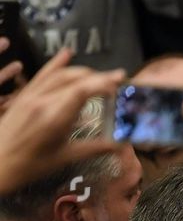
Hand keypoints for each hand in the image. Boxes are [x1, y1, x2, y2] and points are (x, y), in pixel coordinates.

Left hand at [0, 50, 123, 195]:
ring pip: (59, 75)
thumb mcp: (65, 158)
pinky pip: (42, 75)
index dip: (103, 82)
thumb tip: (121, 144)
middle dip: (97, 76)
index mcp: (54, 118)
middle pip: (73, 79)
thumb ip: (94, 148)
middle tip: (117, 79)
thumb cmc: (32, 166)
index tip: (121, 80)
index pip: (82, 91)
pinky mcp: (23, 96)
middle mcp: (42, 101)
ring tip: (100, 75)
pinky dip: (56, 63)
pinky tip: (67, 54)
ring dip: (82, 71)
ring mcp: (31, 96)